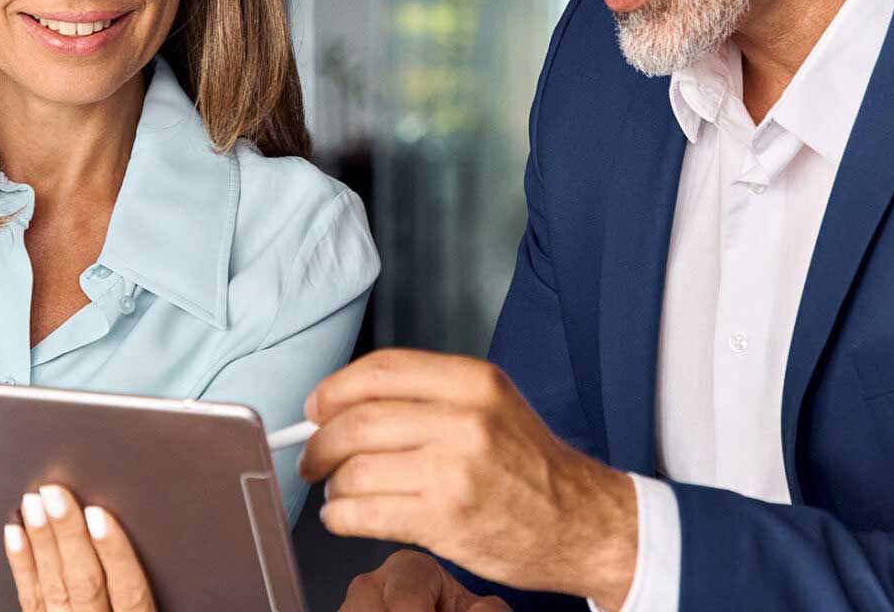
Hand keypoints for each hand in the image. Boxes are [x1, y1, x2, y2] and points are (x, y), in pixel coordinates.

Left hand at [5, 484, 155, 611]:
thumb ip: (152, 599)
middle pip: (85, 584)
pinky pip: (29, 600)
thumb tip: (174, 560)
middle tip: (57, 496)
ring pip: (53, 588)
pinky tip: (16, 535)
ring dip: (42, 543)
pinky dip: (21, 565)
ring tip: (35, 506)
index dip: (115, 553)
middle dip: (68, 536)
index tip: (101, 516)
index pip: (129, 593)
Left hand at [300, 349, 637, 606]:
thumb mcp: (493, 405)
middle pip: (357, 421)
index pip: (380, 370)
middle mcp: (466, 419)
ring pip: (355, 469)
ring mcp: (455, 470)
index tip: (315, 407)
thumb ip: (429, 397)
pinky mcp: (446, 519)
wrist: (582, 523)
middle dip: (319, 443)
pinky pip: (364, 513)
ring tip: (338, 492)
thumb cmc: (532, 467)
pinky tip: (346, 517)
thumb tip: (346, 404)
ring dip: (332, 485)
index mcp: (474, 381)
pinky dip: (340, 517)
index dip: (334, 389)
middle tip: (312, 457)